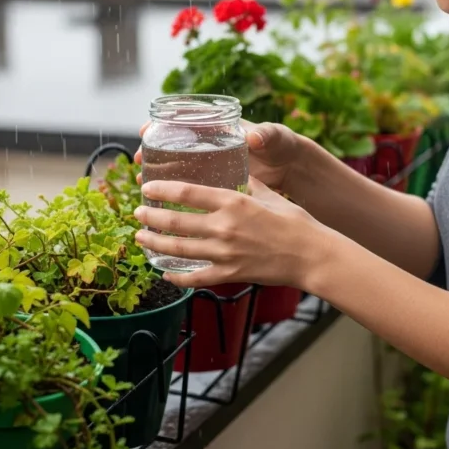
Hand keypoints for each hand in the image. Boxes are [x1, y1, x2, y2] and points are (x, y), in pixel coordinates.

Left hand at [133, 176, 329, 290]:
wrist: (311, 255)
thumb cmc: (294, 222)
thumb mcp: (268, 193)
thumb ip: (246, 182)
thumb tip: (233, 169)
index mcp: (233, 202)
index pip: (187, 193)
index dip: (162, 189)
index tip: (147, 186)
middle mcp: (224, 227)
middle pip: (176, 222)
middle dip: (151, 218)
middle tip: (138, 213)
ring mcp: (225, 253)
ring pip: (179, 250)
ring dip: (156, 244)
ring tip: (142, 238)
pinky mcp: (230, 274)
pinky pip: (196, 278)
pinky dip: (178, 277)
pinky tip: (166, 274)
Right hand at [134, 120, 302, 193]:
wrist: (294, 168)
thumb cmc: (283, 146)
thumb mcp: (276, 138)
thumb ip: (267, 135)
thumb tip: (254, 137)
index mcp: (221, 127)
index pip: (186, 120)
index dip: (162, 123)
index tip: (145, 129)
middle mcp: (212, 144)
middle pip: (174, 144)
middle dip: (153, 152)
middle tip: (136, 161)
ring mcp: (213, 163)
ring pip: (178, 167)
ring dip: (160, 174)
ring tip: (143, 184)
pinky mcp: (217, 183)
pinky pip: (191, 186)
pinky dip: (176, 193)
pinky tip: (162, 205)